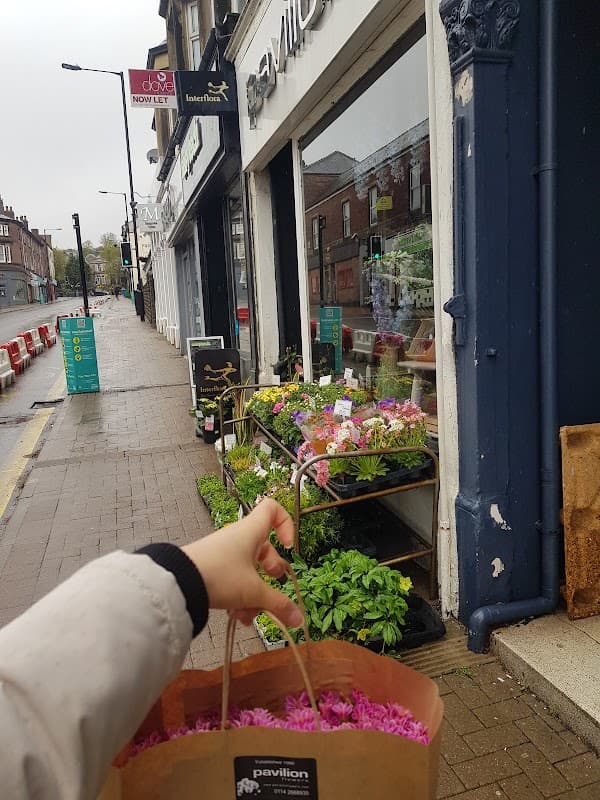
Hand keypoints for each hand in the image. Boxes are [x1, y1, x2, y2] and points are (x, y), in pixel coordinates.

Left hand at [182, 499, 302, 628]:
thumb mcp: (253, 592)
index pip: (272, 509)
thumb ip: (278, 605)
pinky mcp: (212, 568)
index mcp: (251, 532)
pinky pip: (234, 579)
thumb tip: (299, 619)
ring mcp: (224, 553)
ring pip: (249, 570)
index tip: (288, 546)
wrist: (178, 584)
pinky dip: (239, 597)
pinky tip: (236, 617)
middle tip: (271, 582)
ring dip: (254, 594)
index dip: (286, 523)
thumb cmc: (220, 576)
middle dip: (271, 570)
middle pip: (265, 547)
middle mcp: (238, 538)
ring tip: (248, 615)